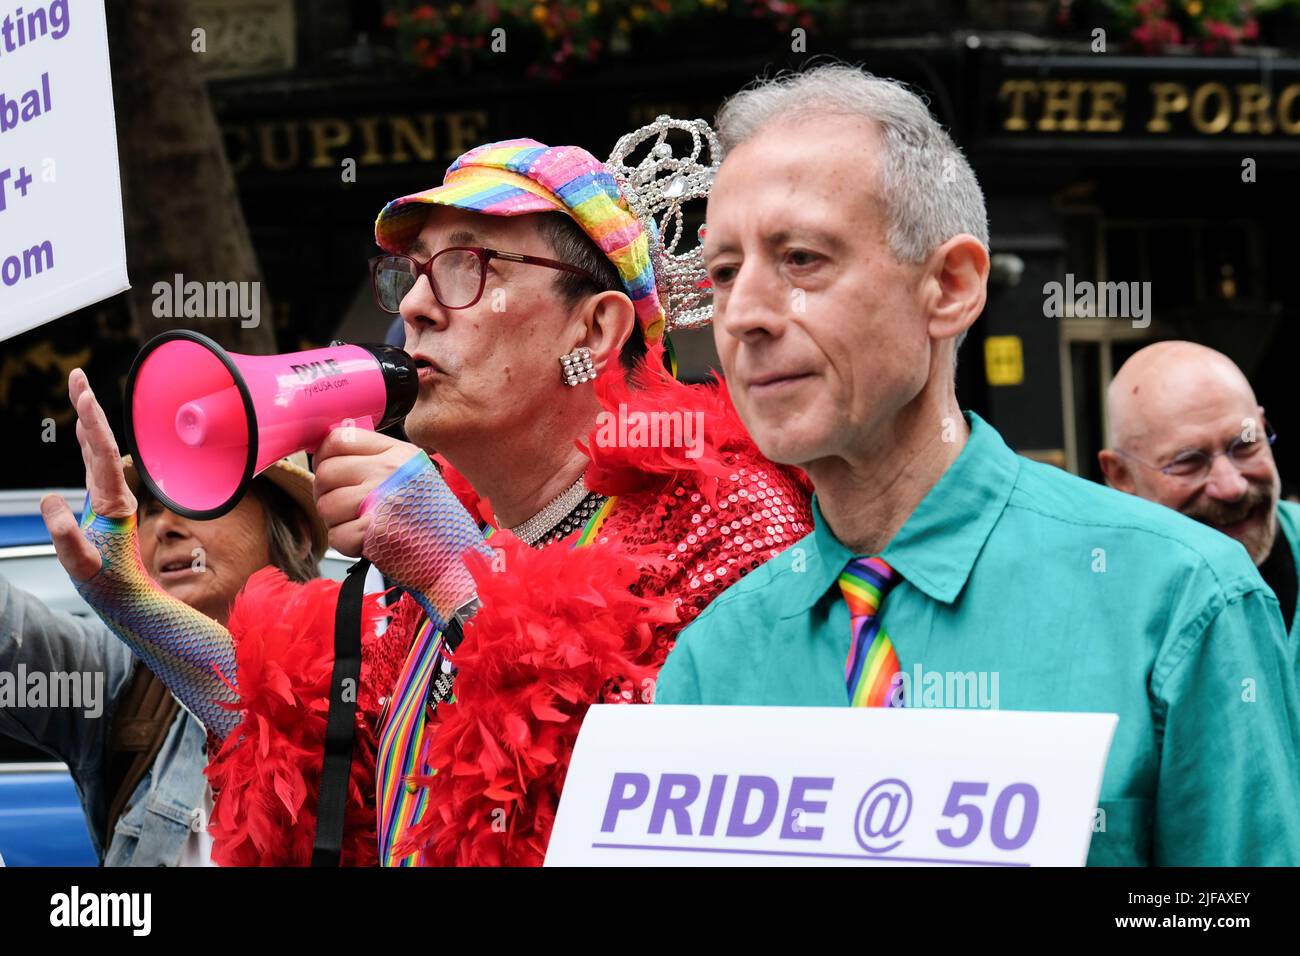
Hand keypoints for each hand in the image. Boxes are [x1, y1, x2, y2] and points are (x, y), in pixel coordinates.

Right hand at [40, 369, 137, 582]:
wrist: (129, 599)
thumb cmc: (108, 585)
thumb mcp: (81, 565)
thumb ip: (66, 537)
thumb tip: (50, 500)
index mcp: (112, 503)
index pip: (101, 454)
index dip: (92, 422)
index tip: (84, 394)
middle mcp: (115, 494)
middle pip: (102, 443)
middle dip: (89, 408)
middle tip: (77, 376)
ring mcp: (110, 498)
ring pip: (98, 451)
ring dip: (89, 421)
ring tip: (80, 391)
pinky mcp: (104, 505)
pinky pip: (94, 466)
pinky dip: (88, 442)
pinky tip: (84, 430)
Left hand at [312, 425, 423, 556]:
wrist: (456, 552)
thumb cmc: (431, 514)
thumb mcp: (412, 470)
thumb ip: (376, 457)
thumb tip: (327, 454)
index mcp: (395, 453)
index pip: (338, 439)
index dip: (325, 457)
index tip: (333, 473)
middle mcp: (387, 472)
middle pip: (325, 473)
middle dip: (327, 493)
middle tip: (344, 505)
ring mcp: (381, 501)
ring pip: (326, 506)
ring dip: (336, 521)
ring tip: (359, 524)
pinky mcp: (375, 532)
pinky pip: (336, 535)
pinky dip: (347, 543)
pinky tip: (366, 541)